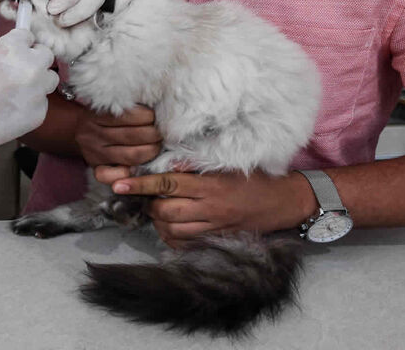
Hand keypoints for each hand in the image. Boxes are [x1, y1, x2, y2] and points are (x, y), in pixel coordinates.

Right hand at [0, 29, 58, 173]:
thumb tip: (1, 60)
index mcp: (11, 47)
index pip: (29, 36)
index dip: (22, 44)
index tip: (19, 50)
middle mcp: (29, 66)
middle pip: (46, 56)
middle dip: (35, 61)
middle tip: (20, 71)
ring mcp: (36, 92)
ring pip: (49, 81)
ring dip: (38, 83)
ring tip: (17, 93)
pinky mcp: (37, 115)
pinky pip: (41, 105)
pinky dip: (30, 107)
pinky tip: (11, 111)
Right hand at [72, 104, 162, 184]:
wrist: (77, 129)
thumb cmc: (103, 114)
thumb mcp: (109, 105)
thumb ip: (128, 105)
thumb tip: (157, 105)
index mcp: (95, 114)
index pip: (128, 115)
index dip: (147, 116)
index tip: (154, 116)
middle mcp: (92, 134)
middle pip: (131, 136)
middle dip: (153, 134)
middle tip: (161, 132)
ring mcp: (94, 153)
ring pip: (131, 156)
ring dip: (151, 150)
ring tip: (157, 144)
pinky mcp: (96, 168)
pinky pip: (115, 175)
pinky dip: (131, 172)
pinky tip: (142, 164)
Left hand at [109, 171, 317, 246]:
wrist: (285, 202)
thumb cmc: (254, 177)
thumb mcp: (226, 163)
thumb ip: (195, 163)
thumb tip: (166, 161)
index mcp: (209, 183)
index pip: (167, 183)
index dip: (140, 184)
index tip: (119, 184)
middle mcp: (210, 207)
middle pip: (164, 211)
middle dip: (150, 205)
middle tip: (150, 197)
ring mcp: (214, 225)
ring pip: (172, 230)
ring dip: (159, 222)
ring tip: (161, 211)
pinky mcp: (218, 238)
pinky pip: (185, 243)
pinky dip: (172, 237)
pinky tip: (172, 226)